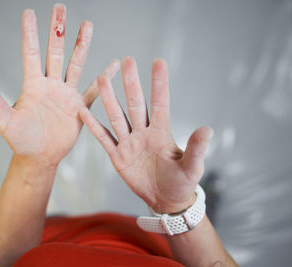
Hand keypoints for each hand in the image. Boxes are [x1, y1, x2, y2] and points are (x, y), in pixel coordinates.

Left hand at [0, 4, 118, 167]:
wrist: (39, 157)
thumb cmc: (20, 140)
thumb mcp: (4, 120)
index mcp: (32, 85)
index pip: (31, 53)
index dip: (30, 33)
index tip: (29, 12)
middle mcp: (50, 84)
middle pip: (55, 52)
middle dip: (57, 30)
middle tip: (60, 8)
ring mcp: (66, 94)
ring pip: (75, 64)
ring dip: (81, 45)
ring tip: (87, 25)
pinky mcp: (79, 107)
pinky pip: (94, 90)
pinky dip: (104, 79)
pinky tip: (113, 65)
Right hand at [79, 57, 212, 212]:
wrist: (166, 200)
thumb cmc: (182, 182)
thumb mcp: (192, 166)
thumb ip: (196, 148)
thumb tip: (208, 129)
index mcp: (162, 132)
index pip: (160, 103)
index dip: (159, 84)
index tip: (158, 61)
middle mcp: (144, 133)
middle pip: (135, 104)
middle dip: (131, 83)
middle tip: (127, 60)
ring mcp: (129, 143)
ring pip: (117, 116)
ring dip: (109, 98)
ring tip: (102, 78)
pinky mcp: (117, 156)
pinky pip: (104, 138)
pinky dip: (93, 126)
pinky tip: (84, 111)